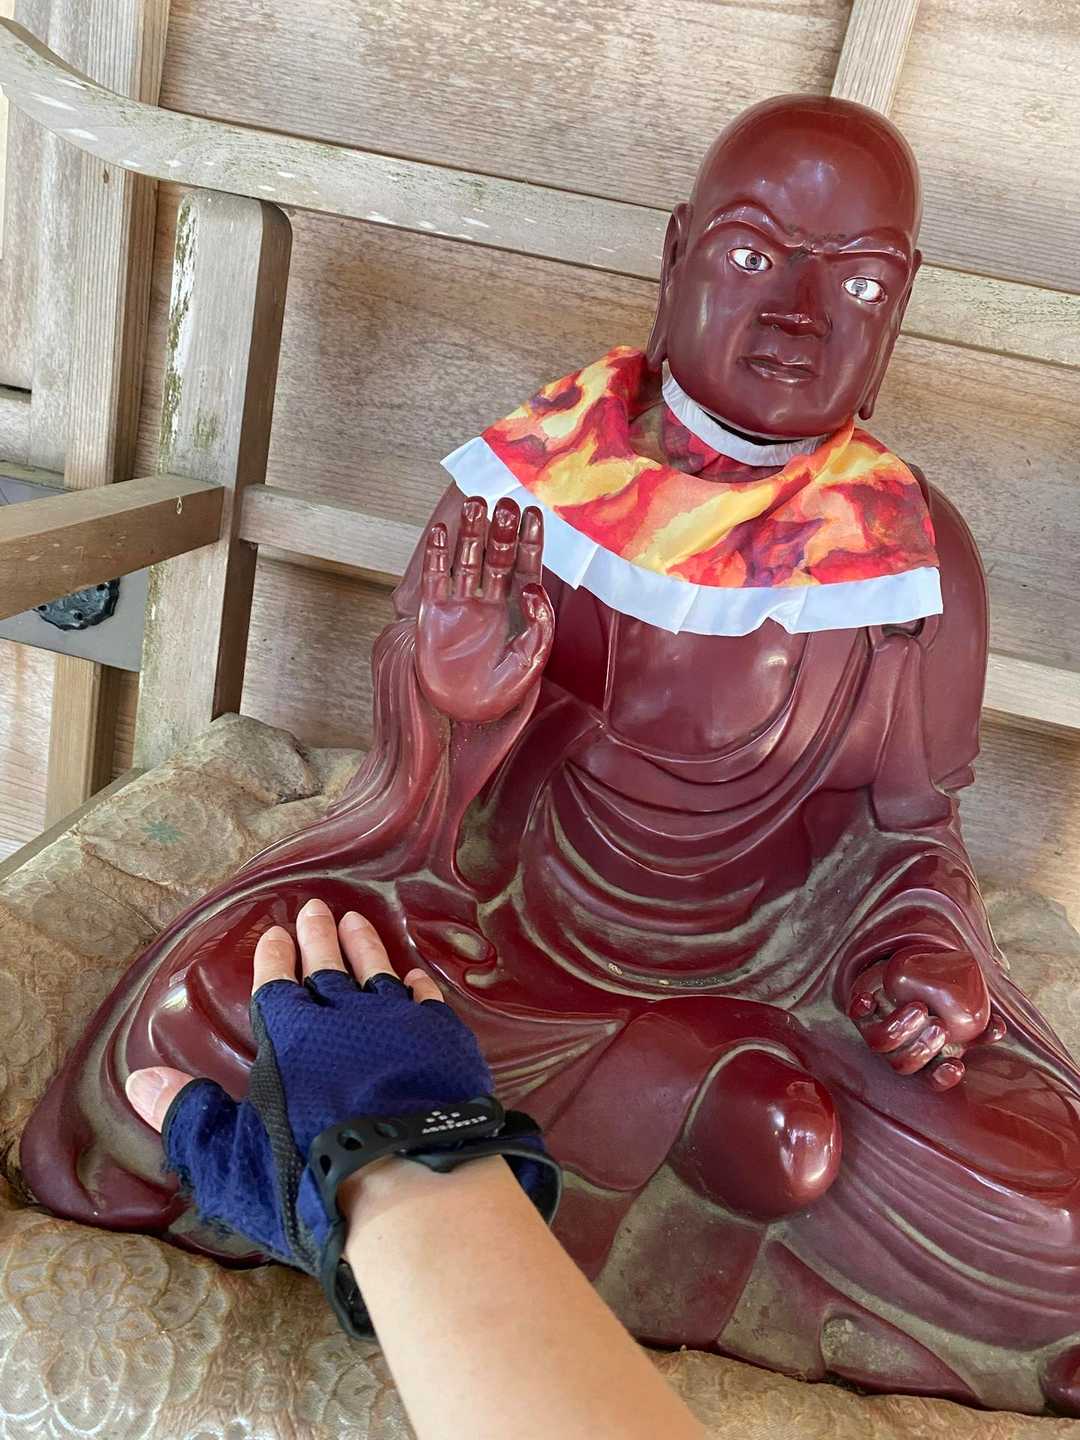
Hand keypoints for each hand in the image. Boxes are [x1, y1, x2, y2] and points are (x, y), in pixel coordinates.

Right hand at [125, 898, 555, 1333]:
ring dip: (365, 946)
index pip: (277, 986)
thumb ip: (188, 1116)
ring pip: (377, 973)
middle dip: (317, 936)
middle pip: (327, 966)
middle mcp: (344, 1019)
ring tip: (356, 921)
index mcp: (290, 1039)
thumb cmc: (309, 1179)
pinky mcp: (445, 1044)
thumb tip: (139, 1081)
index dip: (274, 959)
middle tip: (314, 906)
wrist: (411, 1182)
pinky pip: (427, 1002)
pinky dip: (418, 986)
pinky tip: (414, 975)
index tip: (274, 934)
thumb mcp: (230, 1160)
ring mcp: (399, 1027)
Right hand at [416, 495, 554, 722]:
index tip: (534, 512)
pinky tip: (441, 531)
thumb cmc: (496, 696)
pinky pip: (435, 577)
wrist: (455, 715)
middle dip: (501, 530)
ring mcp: (459, 604)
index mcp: (515, 613)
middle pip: (497, 556)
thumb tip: (534, 589)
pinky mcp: (433, 612)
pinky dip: (437, 554)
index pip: (525, 568)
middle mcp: (488, 602)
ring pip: (467, 559)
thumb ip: (539, 628)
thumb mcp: (529, 663)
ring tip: (475, 502)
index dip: (530, 541)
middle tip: (505, 501)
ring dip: (471, 532)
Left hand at [847, 944, 1005, 1090]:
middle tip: (939, 1027)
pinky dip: (861, 1007)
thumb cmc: (937, 1001)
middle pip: (904, 1065)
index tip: (956, 1065)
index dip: (941, 1078)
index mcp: (925, 1057)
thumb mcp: (961, 1014)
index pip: (932, 1078)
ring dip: (900, 1028)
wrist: (904, 974)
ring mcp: (878, 1030)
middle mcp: (899, 1050)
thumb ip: (981, 1023)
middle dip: (922, 1049)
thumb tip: (998, 1028)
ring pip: (882, 1044)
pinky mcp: (861, 1010)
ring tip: (920, 1008)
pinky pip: (855, 1014)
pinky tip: (869, 1000)